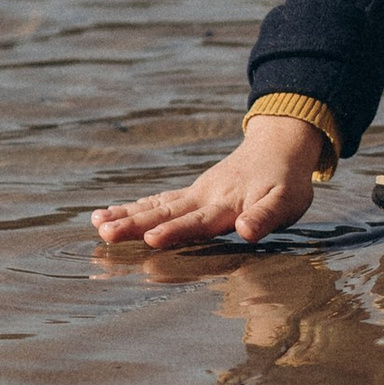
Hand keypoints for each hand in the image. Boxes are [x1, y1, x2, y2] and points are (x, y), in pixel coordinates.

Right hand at [91, 113, 325, 251]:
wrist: (279, 145)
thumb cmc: (287, 181)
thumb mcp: (287, 201)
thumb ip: (266, 217)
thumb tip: (246, 231)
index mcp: (226, 204)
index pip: (196, 221)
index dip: (174, 231)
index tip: (149, 239)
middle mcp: (204, 197)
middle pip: (165, 212)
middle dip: (134, 224)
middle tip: (105, 233)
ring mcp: (195, 193)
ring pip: (155, 204)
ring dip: (126, 215)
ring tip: (96, 223)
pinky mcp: (191, 193)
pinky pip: (157, 200)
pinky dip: (133, 206)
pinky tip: (107, 213)